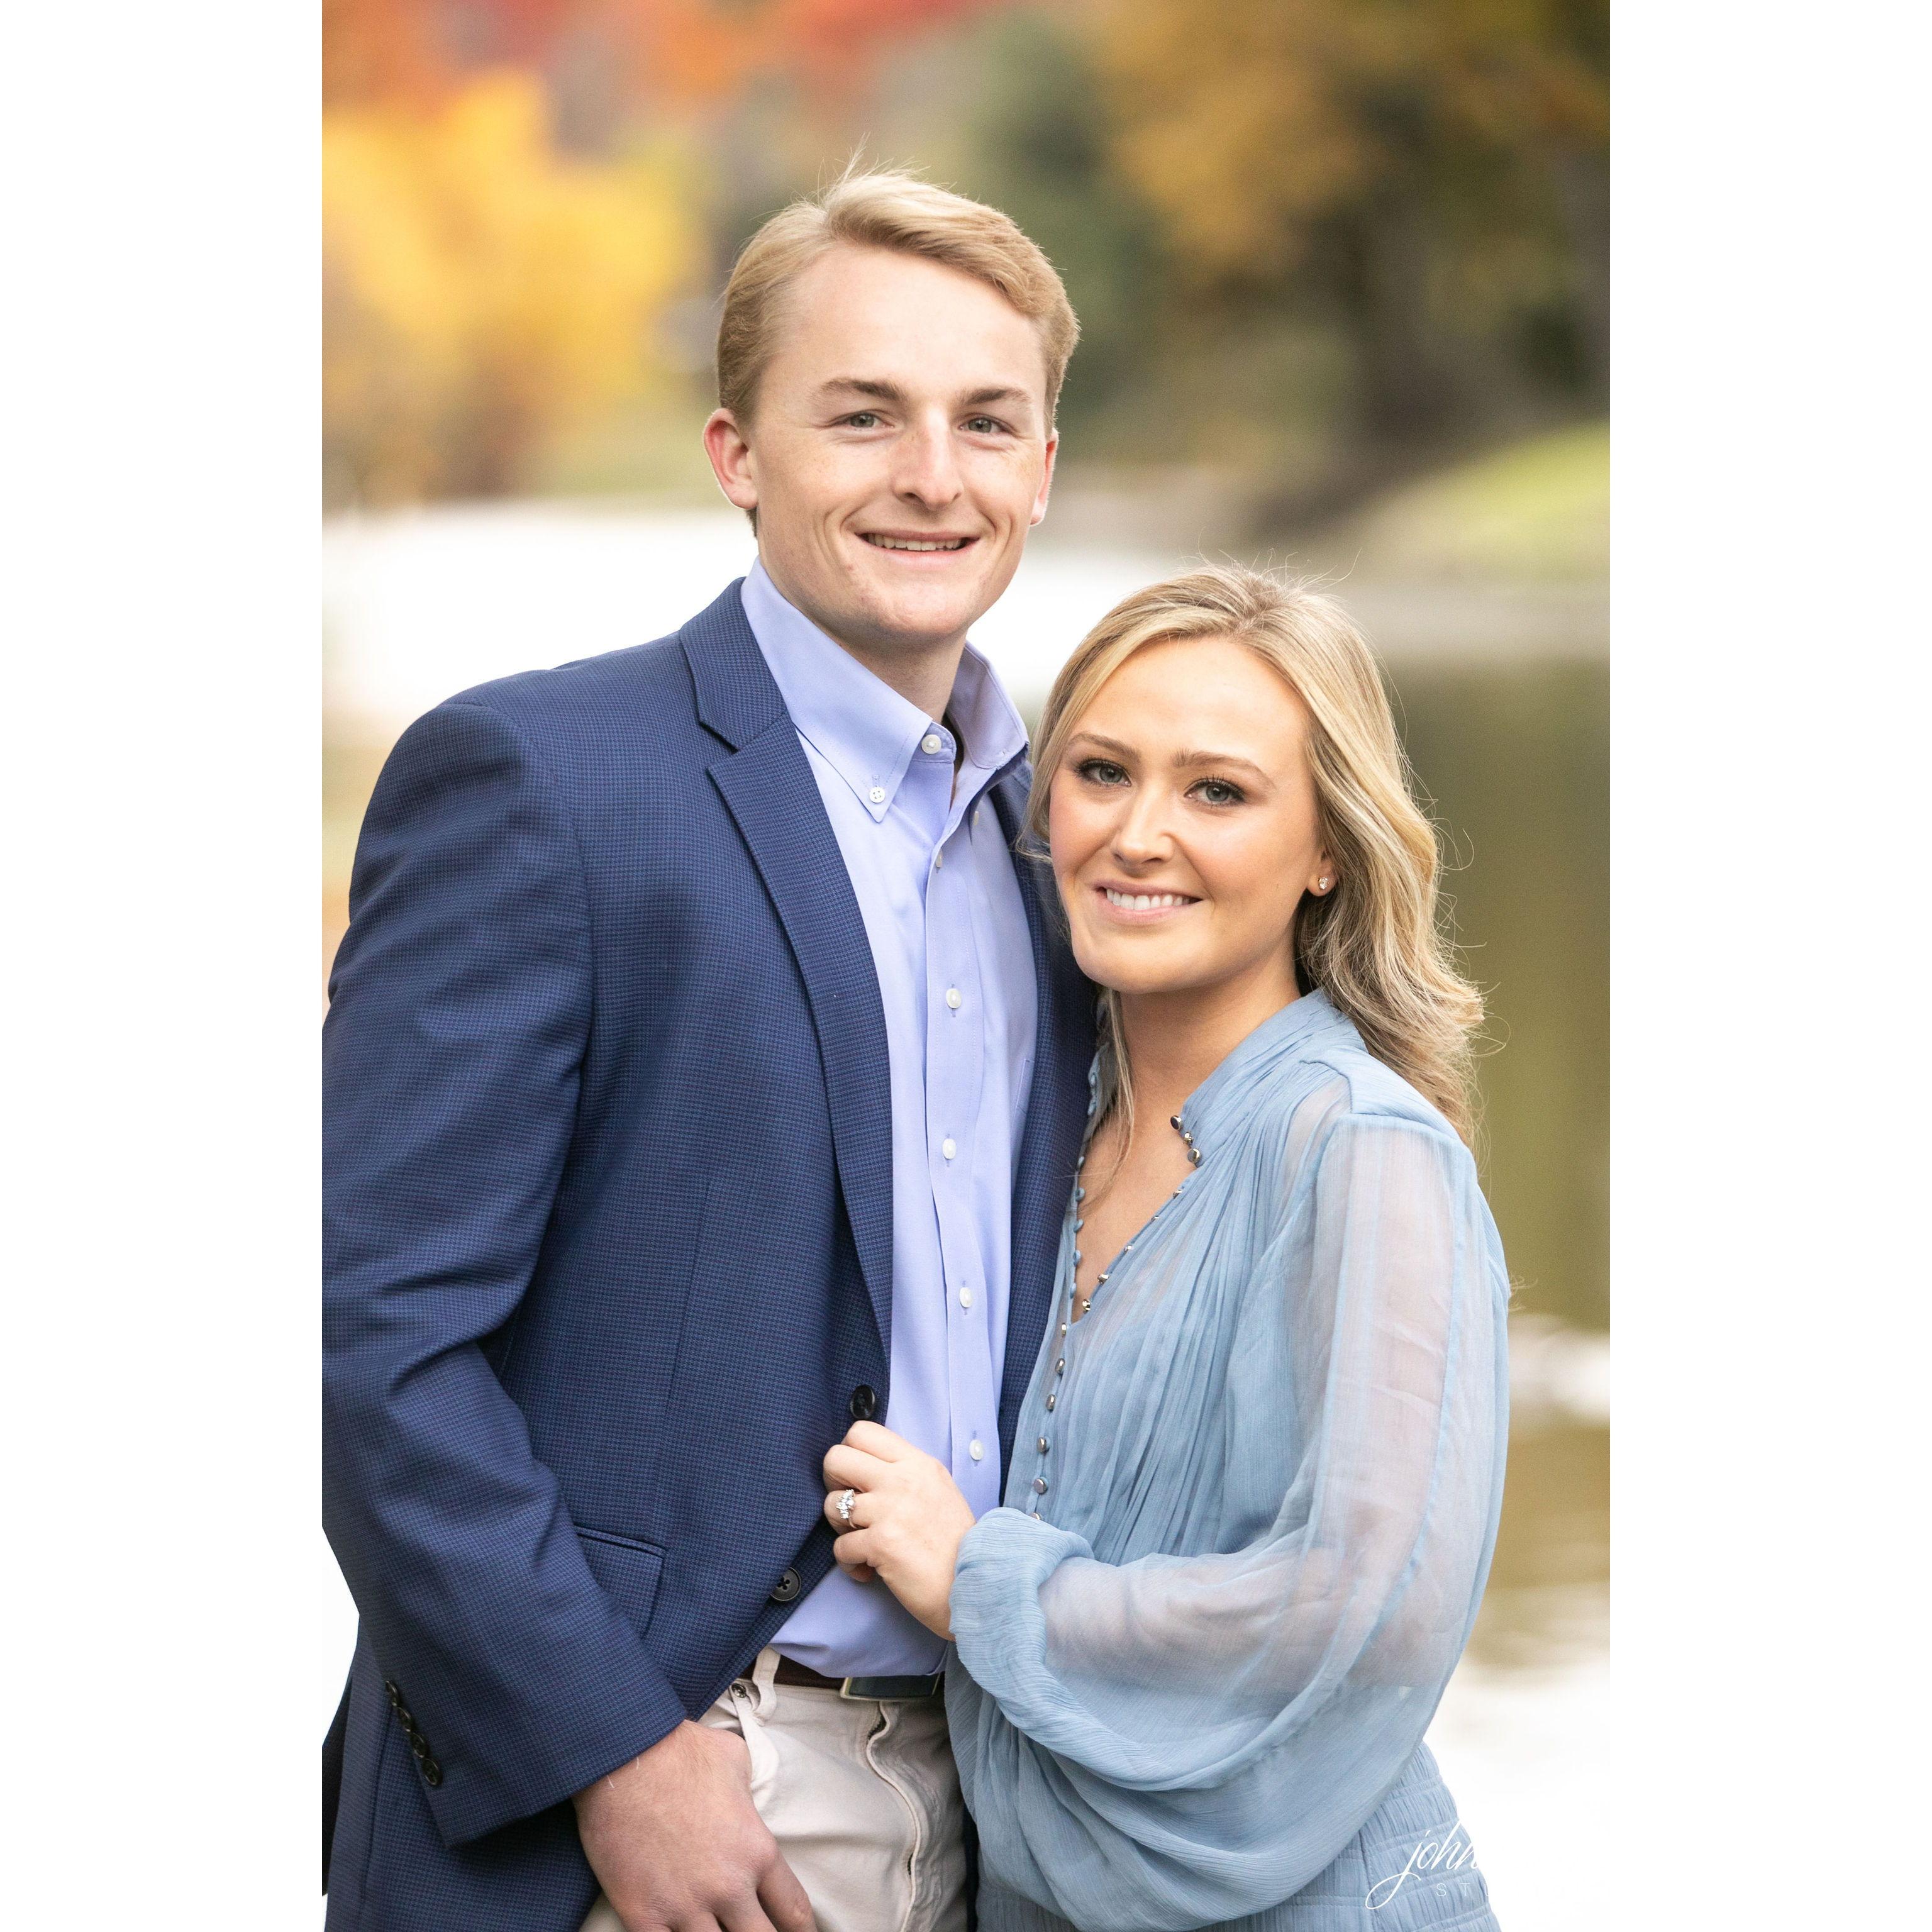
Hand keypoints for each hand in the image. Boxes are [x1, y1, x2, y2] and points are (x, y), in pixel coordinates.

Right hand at [573, 1719, 814, 1931]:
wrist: (623, 1755)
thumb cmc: (680, 1750)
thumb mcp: (735, 1760)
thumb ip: (748, 1794)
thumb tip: (745, 1804)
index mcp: (757, 1850)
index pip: (794, 1911)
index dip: (801, 1931)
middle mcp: (728, 1885)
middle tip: (756, 1931)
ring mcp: (685, 1906)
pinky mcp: (643, 1915)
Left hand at [822, 1422, 976, 1638]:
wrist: (976, 1583)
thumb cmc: (957, 1543)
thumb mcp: (938, 1489)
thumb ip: (906, 1473)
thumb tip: (866, 1469)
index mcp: (916, 1463)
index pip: (862, 1432)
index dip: (848, 1453)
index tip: (855, 1477)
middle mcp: (901, 1479)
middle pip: (835, 1458)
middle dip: (832, 1483)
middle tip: (848, 1506)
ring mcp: (889, 1510)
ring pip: (831, 1504)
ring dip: (840, 1528)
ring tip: (861, 1542)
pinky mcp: (880, 1543)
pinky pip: (840, 1548)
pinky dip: (849, 1563)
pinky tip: (867, 1570)